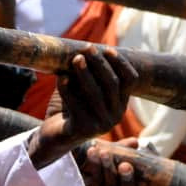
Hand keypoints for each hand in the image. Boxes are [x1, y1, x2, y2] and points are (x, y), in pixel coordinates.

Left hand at [27, 45, 138, 167]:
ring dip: (85, 73)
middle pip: (112, 84)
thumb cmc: (71, 106)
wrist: (55, 136)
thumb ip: (89, 74)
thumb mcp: (84, 89)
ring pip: (94, 93)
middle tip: (89, 48)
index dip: (121, 64)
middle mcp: (115, 116)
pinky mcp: (83, 130)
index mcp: (120, 104)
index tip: (108, 49)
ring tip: (76, 59)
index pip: (130, 81)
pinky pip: (75, 105)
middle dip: (100, 64)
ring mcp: (100, 125)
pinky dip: (67, 89)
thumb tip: (88, 49)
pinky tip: (61, 78)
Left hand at [75, 138, 153, 185]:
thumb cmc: (91, 152)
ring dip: (108, 168)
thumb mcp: (110, 149)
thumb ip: (123, 148)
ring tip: (105, 152)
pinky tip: (93, 151)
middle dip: (127, 180)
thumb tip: (137, 143)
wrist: (68, 152)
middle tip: (126, 165)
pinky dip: (95, 165)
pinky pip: (92, 181)